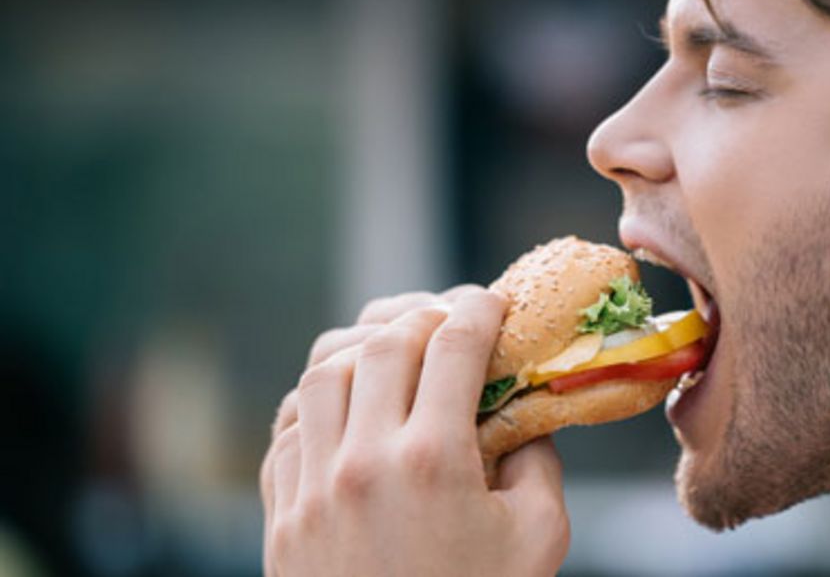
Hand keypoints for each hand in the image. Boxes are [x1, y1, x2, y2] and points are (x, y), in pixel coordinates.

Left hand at [259, 286, 569, 576]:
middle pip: (384, 343)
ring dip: (363, 349)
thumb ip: (537, 461)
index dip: (479, 309)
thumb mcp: (538, 537)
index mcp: (432, 461)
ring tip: (395, 353)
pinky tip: (348, 406)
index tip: (493, 302)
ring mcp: (311, 488)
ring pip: (321, 373)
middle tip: (450, 322)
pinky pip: (286, 428)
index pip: (453, 344)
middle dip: (424, 317)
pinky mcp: (281, 516)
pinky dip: (317, 400)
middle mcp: (362, 462)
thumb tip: (523, 411)